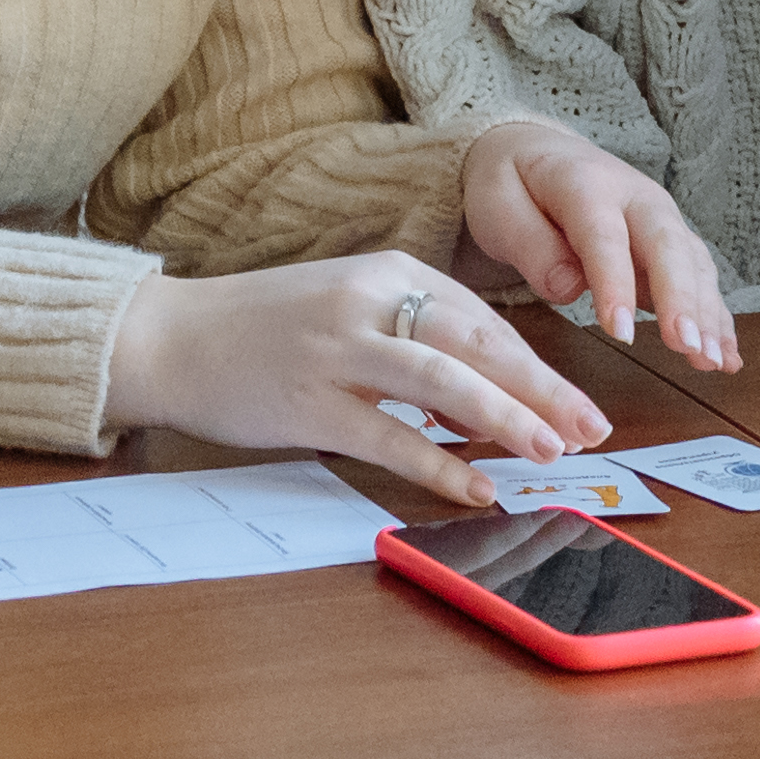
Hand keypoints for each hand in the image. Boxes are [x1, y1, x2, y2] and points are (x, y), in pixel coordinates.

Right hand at [109, 253, 610, 508]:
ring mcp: (338, 350)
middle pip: (477, 343)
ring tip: (551, 452)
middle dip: (542, 390)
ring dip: (506, 417)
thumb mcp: (346, 309)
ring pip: (444, 381)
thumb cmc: (261, 329)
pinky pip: (389, 436)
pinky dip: (439, 464)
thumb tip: (481, 397)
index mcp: (387, 271)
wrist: (168, 338)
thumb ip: (411, 339)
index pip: (481, 318)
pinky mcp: (309, 402)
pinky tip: (477, 487)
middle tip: (591, 431)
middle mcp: (369, 302)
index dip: (538, 364)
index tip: (578, 403)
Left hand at [454, 115, 735, 367]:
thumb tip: (568, 287)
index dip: (615, 284)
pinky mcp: (670, 244)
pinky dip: (716, 317)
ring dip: (708, 313)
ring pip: (692, 264)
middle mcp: (635, 196)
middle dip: (682, 299)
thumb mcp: (498, 204)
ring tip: (712, 361)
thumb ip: (529, 244)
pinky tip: (728, 356)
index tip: (622, 331)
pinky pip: (700, 279)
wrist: (535, 153)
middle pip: (666, 245)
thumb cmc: (512, 184)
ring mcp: (659, 219)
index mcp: (586, 182)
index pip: (604, 235)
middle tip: (688, 346)